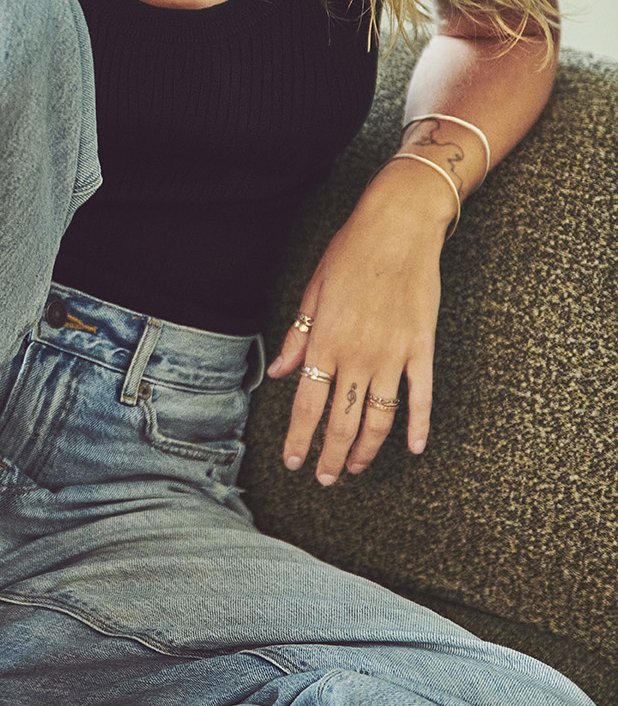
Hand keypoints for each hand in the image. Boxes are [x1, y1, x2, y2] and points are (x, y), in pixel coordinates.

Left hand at [265, 160, 453, 482]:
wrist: (400, 226)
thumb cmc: (351, 253)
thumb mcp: (314, 291)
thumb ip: (298, 336)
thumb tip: (282, 373)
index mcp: (325, 341)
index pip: (307, 404)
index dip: (300, 438)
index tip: (293, 462)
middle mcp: (357, 354)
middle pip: (341, 421)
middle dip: (331, 456)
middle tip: (326, 479)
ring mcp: (393, 354)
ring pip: (379, 418)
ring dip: (366, 449)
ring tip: (355, 467)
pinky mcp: (422, 348)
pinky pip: (421, 397)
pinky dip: (419, 426)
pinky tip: (414, 448)